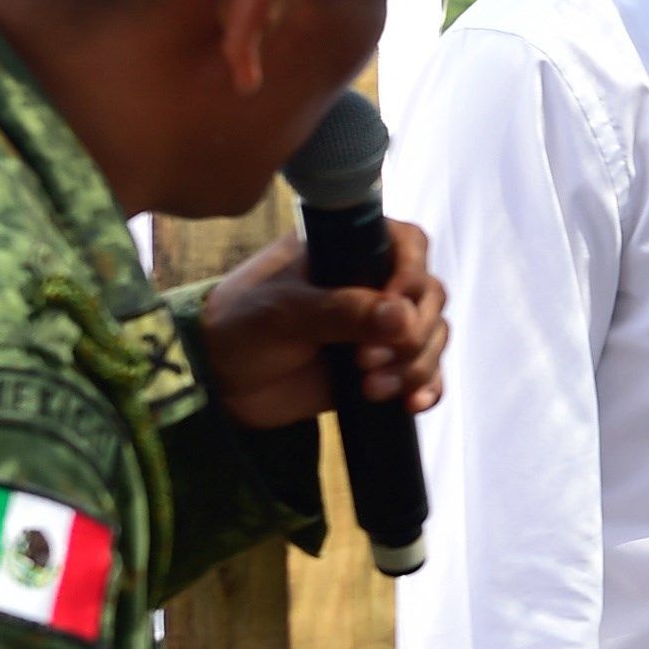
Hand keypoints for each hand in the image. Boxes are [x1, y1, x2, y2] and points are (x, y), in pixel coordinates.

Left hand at [198, 222, 446, 429]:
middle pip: (428, 297)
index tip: (398, 306)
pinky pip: (424, 373)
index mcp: (346, 250)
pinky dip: (428, 386)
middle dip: (412, 334)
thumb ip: (341, 311)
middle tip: (368, 361)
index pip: (406, 245)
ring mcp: (379, 328)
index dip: (412, 272)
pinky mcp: (381, 367)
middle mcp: (371, 284)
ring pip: (431, 337)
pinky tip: (414, 403)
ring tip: (372, 388)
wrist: (217, 382)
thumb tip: (403, 317)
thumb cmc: (240, 326)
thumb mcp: (284, 312)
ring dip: (416, 365)